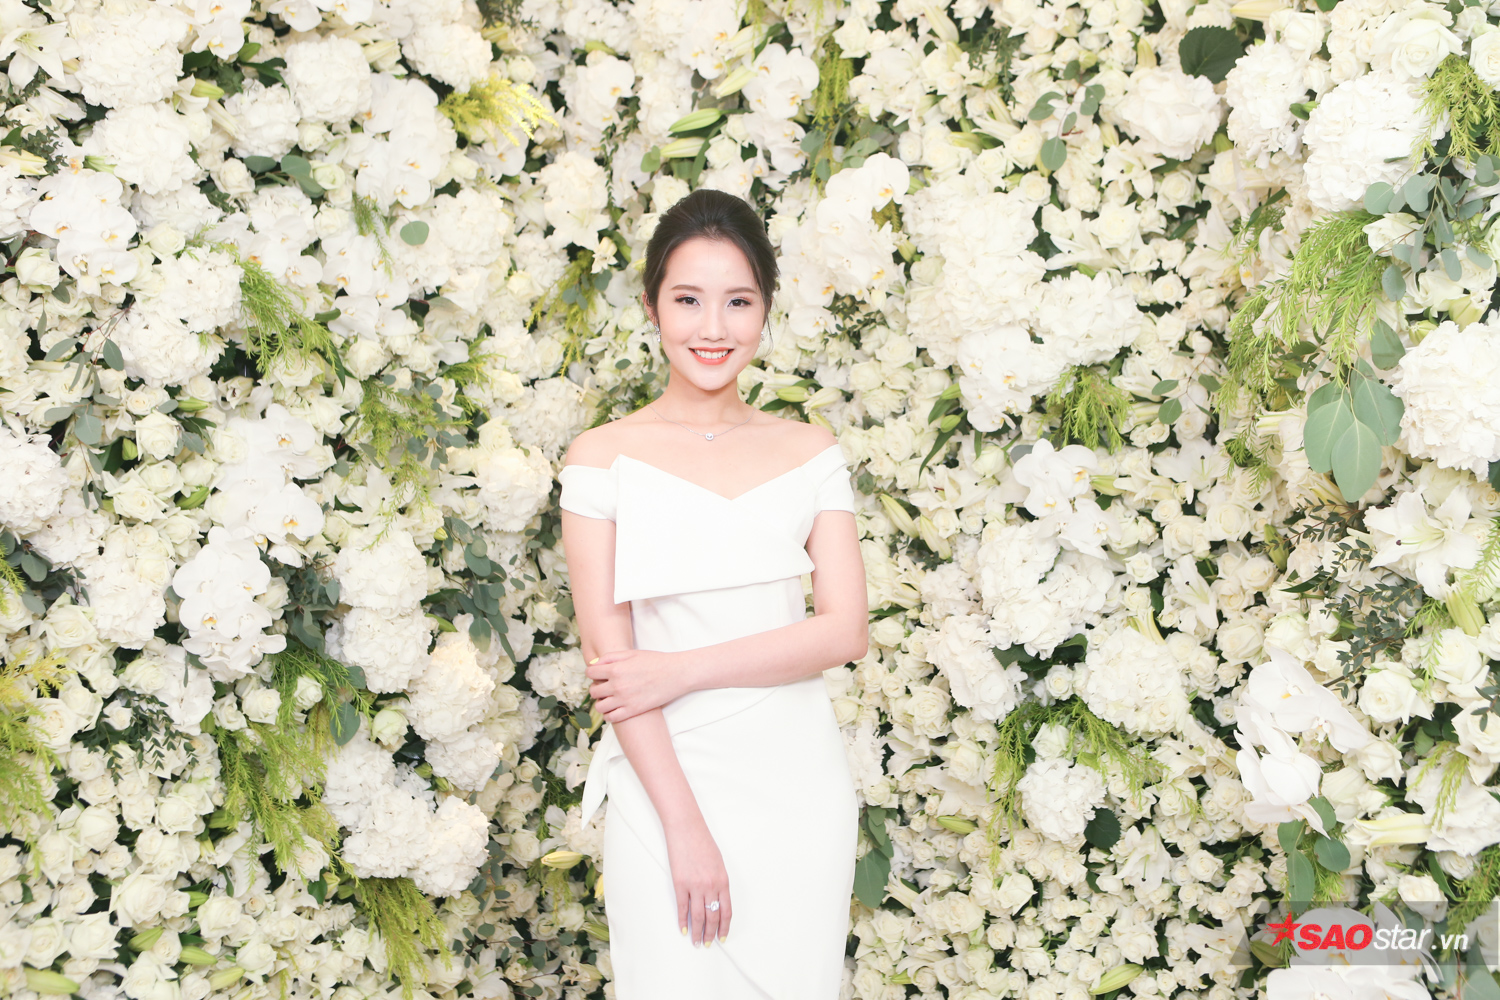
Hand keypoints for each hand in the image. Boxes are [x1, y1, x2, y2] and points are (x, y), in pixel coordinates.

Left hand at [586, 649, 682, 722]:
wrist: (675, 674)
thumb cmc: (655, 661)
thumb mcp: (631, 653)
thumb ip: (610, 657)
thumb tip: (594, 664)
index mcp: (615, 669)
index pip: (590, 673)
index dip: (593, 673)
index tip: (599, 674)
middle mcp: (617, 685)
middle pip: (593, 691)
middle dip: (597, 688)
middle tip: (605, 686)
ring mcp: (624, 700)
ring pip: (599, 707)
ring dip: (601, 702)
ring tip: (609, 699)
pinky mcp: (633, 711)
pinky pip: (611, 717)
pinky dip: (609, 714)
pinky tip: (614, 709)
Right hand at [663, 817, 731, 945]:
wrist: (687, 830)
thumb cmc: (703, 843)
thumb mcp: (718, 863)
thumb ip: (719, 883)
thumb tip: (717, 900)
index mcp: (723, 881)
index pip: (726, 911)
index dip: (724, 927)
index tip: (722, 937)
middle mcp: (710, 886)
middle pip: (712, 916)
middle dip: (710, 933)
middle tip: (708, 944)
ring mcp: (694, 886)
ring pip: (698, 916)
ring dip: (697, 932)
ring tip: (696, 942)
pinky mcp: (680, 884)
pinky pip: (682, 908)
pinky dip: (683, 921)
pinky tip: (684, 929)